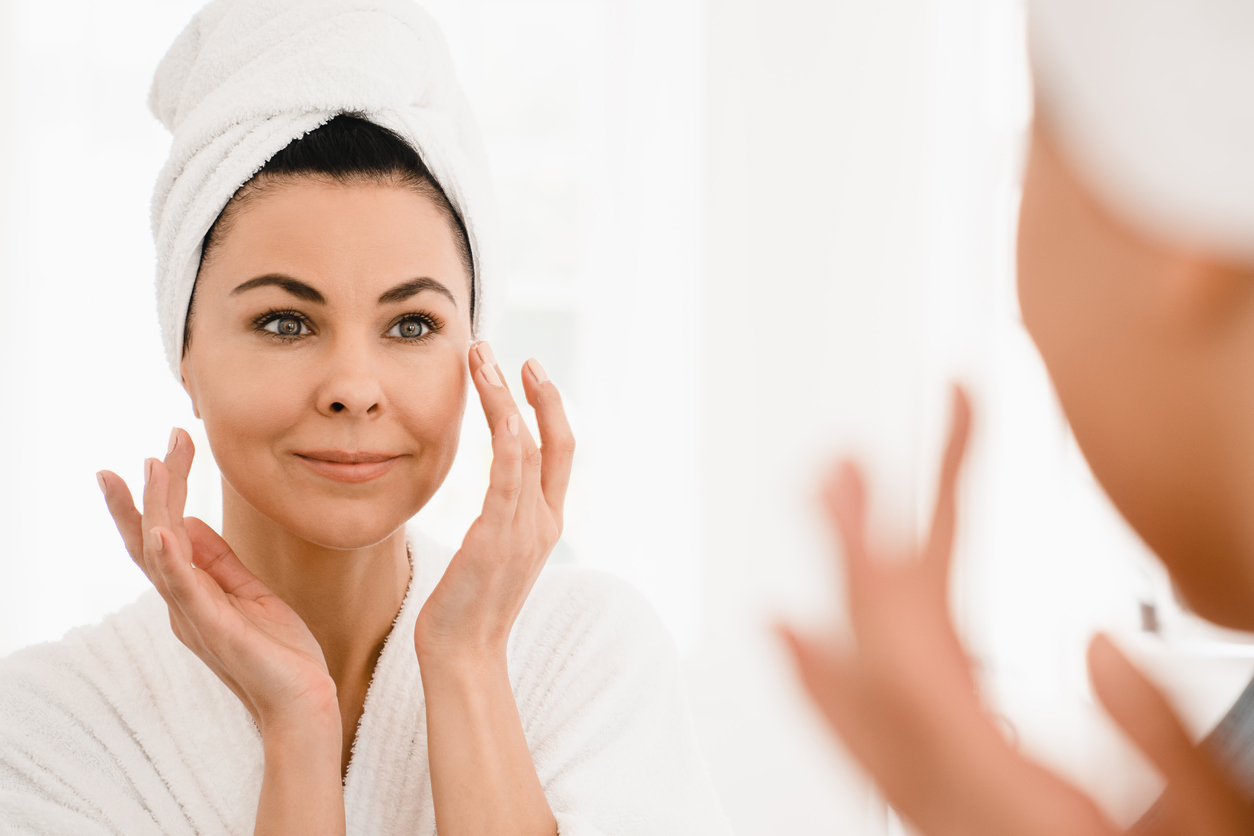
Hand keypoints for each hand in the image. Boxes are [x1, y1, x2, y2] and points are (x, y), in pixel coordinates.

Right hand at [98, 430, 336, 731]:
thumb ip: (219, 561)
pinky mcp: (216, 629)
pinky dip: (172, 560)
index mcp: (191, 593)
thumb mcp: (250, 593)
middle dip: (152, 490)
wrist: (303, 700)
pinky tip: (165, 532)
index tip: (155, 454)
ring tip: (153, 469)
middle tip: (160, 444)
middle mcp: (183, 603)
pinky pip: (186, 591)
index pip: (161, 536)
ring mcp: (195, 616)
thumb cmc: (279, 651)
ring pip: (161, 556)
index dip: (154, 497)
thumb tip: (190, 521)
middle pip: (152, 538)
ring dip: (156, 510)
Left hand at [413, 342, 573, 664]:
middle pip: (551, 441)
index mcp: (543, 525)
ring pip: (525, 448)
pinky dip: (507, 438)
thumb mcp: (488, 556)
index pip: (558, 453)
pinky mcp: (497, 538)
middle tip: (512, 354)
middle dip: (536, 393)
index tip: (529, 372)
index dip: (549, 409)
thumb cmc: (465, 611)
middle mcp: (543, 522)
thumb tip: (486, 500)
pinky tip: (499, 408)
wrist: (464, 658)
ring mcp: (524, 530)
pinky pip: (509, 477)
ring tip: (485, 361)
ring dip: (506, 398)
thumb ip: (496, 522)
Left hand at [776, 386, 1253, 835]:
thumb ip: (1163, 746)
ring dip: (836, 601)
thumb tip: (1099, 646)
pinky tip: (801, 637)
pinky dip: (825, 679)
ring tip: (827, 518)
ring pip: (860, 703)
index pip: (915, 670)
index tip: (862, 496)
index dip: (879, 570)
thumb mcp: (1214, 831)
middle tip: (835, 469)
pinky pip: (869, 740)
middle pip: (877, 669)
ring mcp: (942, 816)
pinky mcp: (949, 812)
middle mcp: (955, 812)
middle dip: (852, 559)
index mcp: (1009, 809)